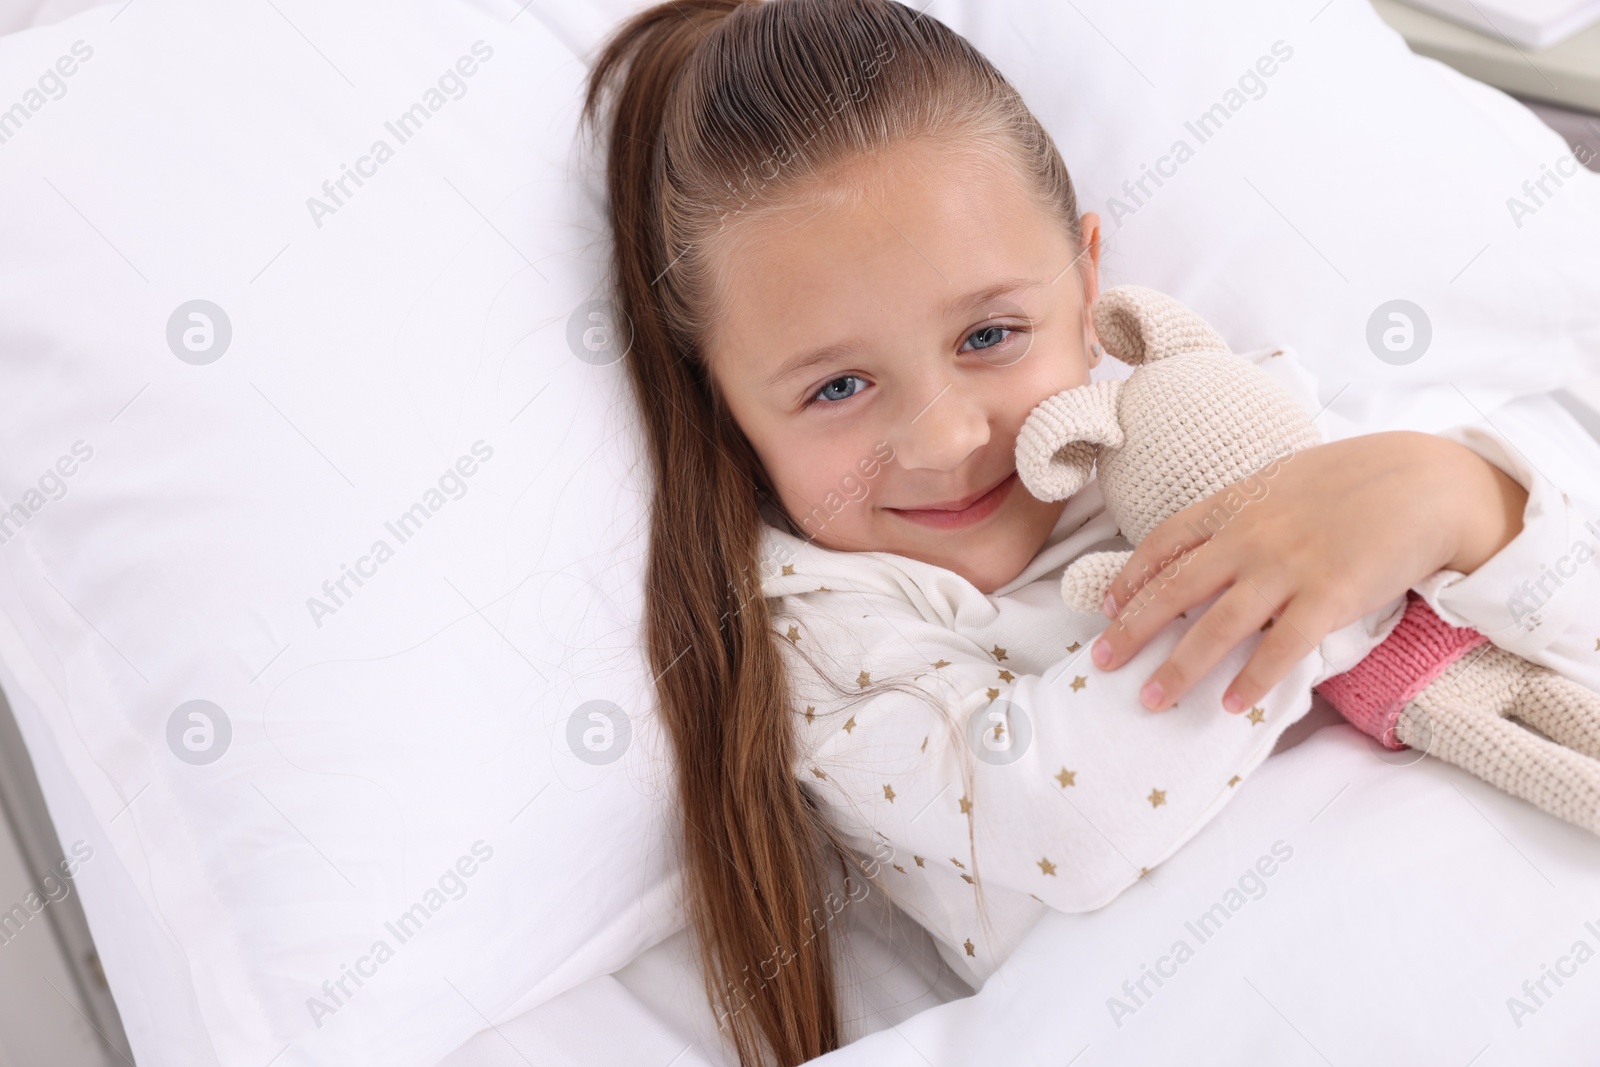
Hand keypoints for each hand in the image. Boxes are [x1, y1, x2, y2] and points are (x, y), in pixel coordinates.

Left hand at [1088, 431, 1527, 712]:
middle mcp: (1251, 537)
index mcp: (1238, 503)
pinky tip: (1232, 705)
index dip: (1133, 576)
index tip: (1109, 606)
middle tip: (1101, 663)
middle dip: (1132, 630)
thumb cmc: (1359, 478)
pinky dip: (1253, 678)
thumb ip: (1248, 508)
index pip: (1167, 542)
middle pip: (1175, 590)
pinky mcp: (1329, 598)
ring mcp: (1287, 569)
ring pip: (1216, 626)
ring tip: (1152, 700)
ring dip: (1179, 668)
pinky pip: (1281, 647)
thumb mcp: (1286, 478)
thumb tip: (1220, 538)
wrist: (1428, 480)